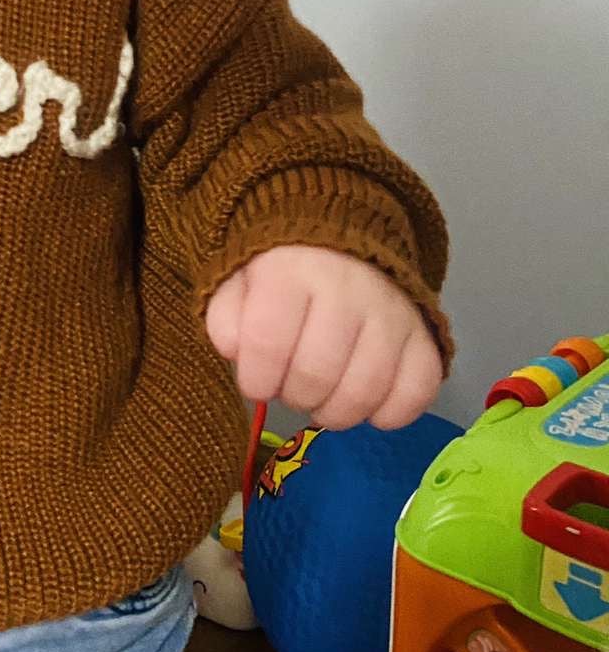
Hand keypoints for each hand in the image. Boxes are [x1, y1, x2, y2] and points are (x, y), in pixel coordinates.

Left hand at [204, 244, 441, 430]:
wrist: (345, 238)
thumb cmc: (284, 270)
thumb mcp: (238, 280)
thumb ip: (225, 317)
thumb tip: (236, 352)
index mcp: (291, 271)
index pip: (267, 343)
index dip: (255, 380)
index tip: (256, 382)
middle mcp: (347, 288)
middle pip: (315, 375)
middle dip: (293, 397)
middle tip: (290, 387)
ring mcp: (392, 312)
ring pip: (364, 392)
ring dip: (335, 412)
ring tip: (322, 398)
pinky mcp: (424, 334)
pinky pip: (416, 393)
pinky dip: (388, 413)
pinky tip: (366, 402)